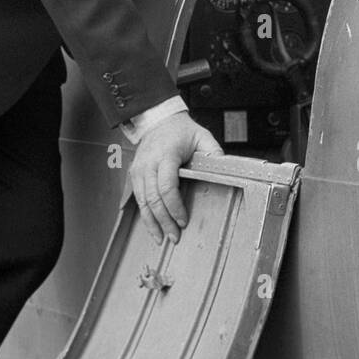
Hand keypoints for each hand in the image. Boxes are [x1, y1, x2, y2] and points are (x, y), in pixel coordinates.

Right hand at [128, 112, 221, 244]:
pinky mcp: (133, 174)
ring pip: (142, 201)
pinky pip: (137, 198)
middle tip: (175, 237)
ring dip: (151, 222)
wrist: (158, 120)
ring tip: (161, 238)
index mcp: (166, 155)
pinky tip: (151, 227)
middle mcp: (148, 163)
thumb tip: (225, 171)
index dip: (175, 206)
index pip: (167, 186)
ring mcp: (138, 169)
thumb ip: (213, 153)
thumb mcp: (202, 136)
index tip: (183, 220)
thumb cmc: (182, 131)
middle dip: (164, 220)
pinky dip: (144, 214)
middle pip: (153, 198)